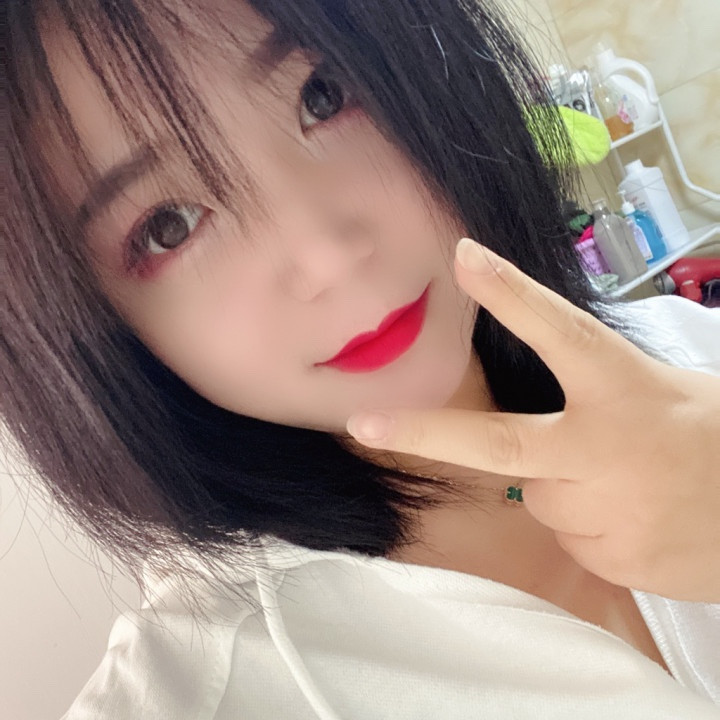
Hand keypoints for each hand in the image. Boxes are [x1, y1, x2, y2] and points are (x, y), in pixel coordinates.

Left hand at [346, 238, 719, 601]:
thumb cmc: (712, 440)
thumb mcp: (662, 392)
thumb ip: (596, 391)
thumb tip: (540, 394)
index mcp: (623, 388)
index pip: (559, 332)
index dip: (511, 294)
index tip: (464, 257)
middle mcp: (602, 448)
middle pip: (497, 443)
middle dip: (424, 432)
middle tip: (364, 424)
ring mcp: (602, 510)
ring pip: (541, 495)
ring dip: (568, 487)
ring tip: (630, 484)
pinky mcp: (609, 560)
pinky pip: (570, 532)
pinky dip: (591, 523)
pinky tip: (639, 518)